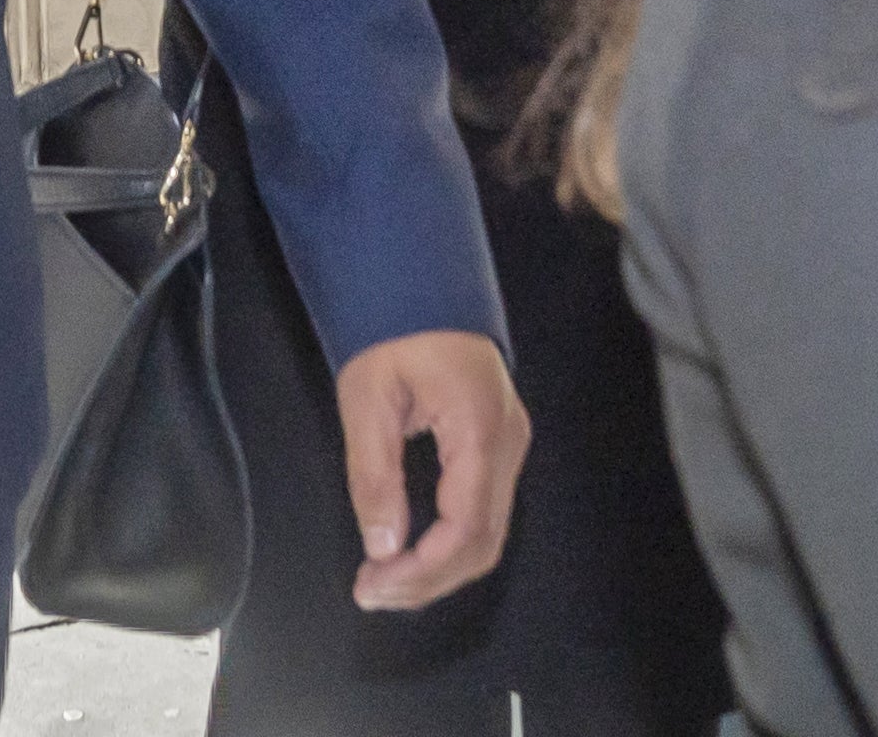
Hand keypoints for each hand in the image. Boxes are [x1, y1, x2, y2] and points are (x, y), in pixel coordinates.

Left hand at [334, 329, 526, 610]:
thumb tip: (382, 546)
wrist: (422, 283)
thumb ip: (375, 476)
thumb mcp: (367, 399)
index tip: (374, 585)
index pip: (465, 527)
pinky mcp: (500, 445)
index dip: (422, 569)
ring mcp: (511, 445)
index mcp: (480, 431)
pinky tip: (412, 552)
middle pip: (483, 541)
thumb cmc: (393, 332)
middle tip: (372, 593)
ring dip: (439, 567)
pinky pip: (484, 511)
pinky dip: (450, 543)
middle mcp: (509, 445)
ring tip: (385, 582)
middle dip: (429, 579)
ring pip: (488, 532)